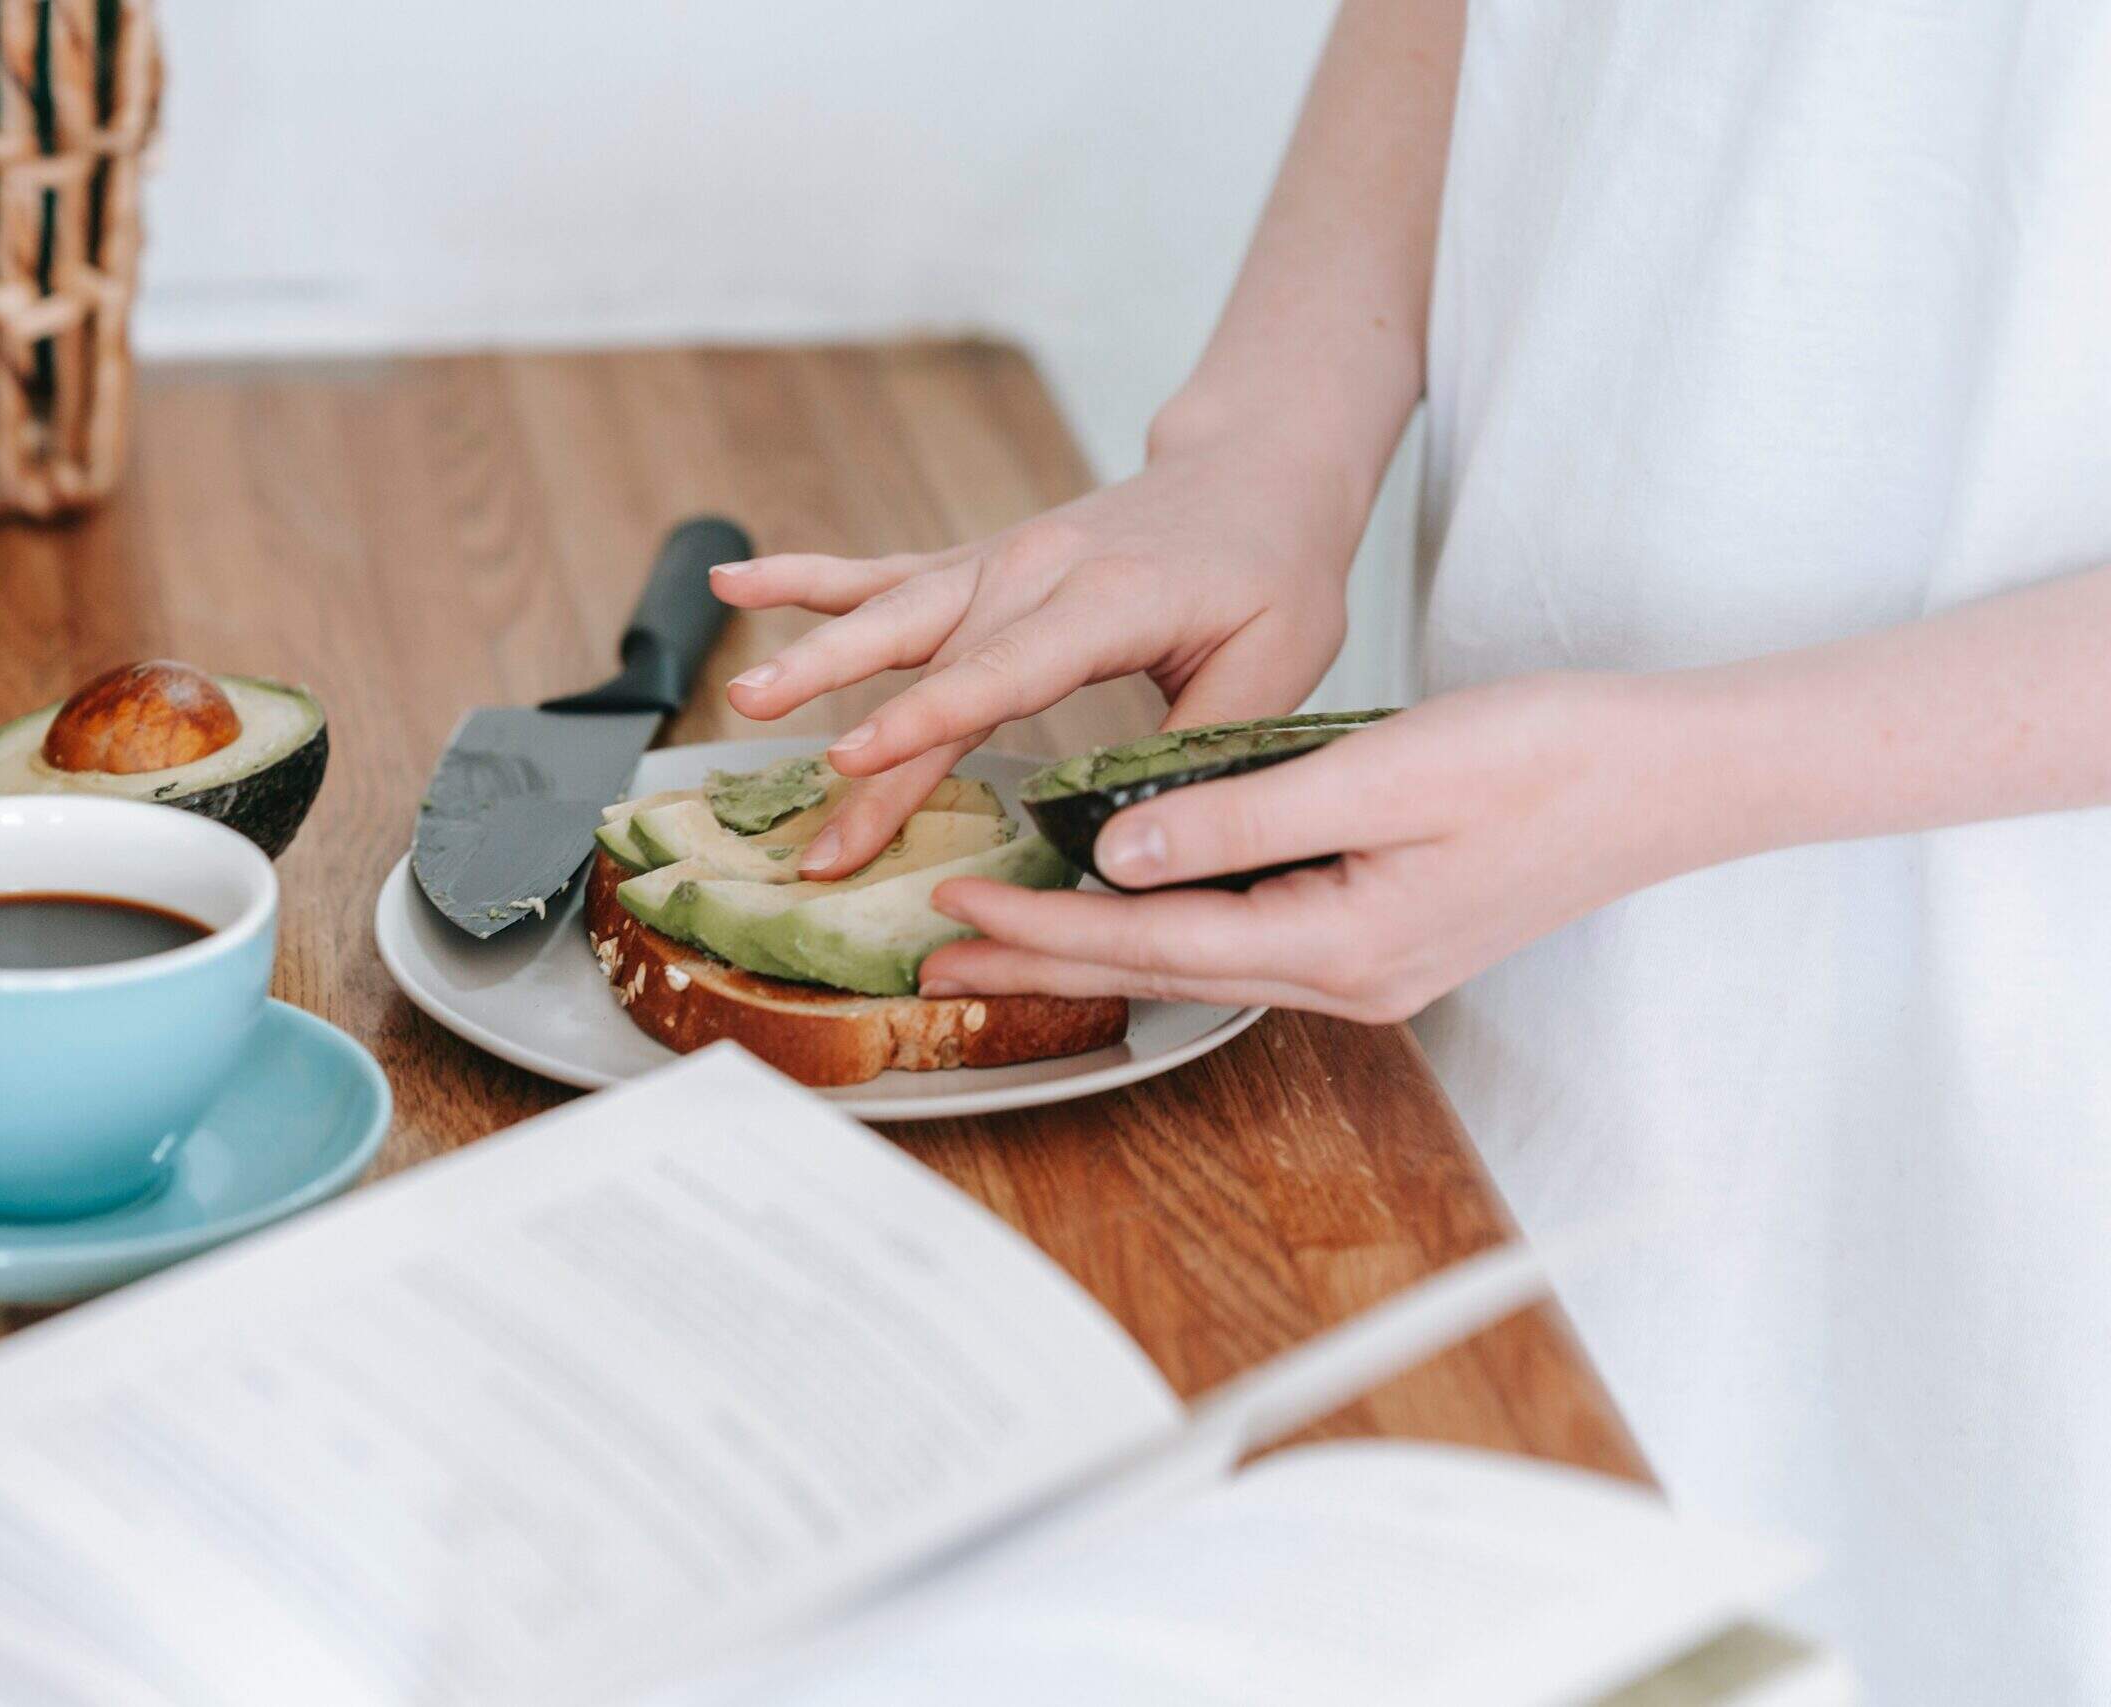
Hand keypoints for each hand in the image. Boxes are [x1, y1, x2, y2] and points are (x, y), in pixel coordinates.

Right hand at [709, 441, 1354, 875]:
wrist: (1256, 473)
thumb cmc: (1274, 575)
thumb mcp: (1278, 667)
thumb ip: (1203, 749)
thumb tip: (1139, 843)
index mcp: (1110, 601)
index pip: (1002, 670)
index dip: (923, 720)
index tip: (851, 759)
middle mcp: (1038, 571)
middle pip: (930, 657)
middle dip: (856, 726)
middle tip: (795, 784)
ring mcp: (998, 561)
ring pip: (891, 612)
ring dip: (814, 655)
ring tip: (742, 695)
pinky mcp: (977, 565)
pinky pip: (882, 573)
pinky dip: (807, 578)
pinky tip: (733, 584)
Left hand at [918, 674, 1698, 1021]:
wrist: (1673, 775)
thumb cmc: (1549, 760)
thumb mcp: (1384, 774)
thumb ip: (1242, 818)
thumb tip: (1118, 852)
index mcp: (1343, 945)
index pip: (1154, 940)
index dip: (1045, 924)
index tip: (957, 901)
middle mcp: (1349, 975)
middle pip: (1158, 970)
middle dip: (1042, 960)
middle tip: (937, 951)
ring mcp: (1369, 963)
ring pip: (1195, 957)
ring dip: (1094, 943)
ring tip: (1000, 935)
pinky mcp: (1383, 932)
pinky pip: (1243, 936)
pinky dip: (1167, 920)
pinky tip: (1127, 902)